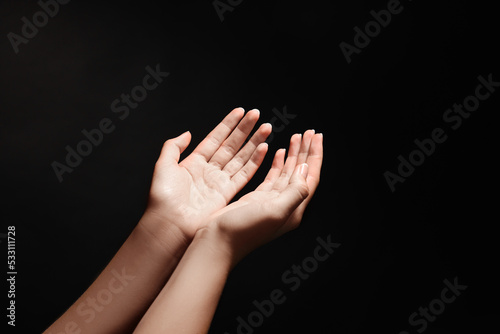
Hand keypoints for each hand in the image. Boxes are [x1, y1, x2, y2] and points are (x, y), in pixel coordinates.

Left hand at [142, 108, 271, 243]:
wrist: (170, 224)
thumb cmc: (163, 197)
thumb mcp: (163, 165)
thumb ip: (173, 146)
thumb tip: (186, 133)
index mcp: (194, 162)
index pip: (215, 138)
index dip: (228, 124)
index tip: (240, 112)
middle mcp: (209, 171)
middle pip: (231, 145)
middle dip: (245, 129)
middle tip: (257, 114)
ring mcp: (219, 182)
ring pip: (241, 157)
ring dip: (254, 142)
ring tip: (266, 127)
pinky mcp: (228, 194)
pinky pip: (244, 174)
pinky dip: (255, 162)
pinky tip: (263, 148)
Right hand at [200, 130, 322, 264]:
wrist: (217, 241)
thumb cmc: (243, 230)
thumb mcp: (274, 211)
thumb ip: (294, 192)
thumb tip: (305, 168)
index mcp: (294, 208)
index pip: (310, 176)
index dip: (314, 155)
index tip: (316, 135)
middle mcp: (285, 205)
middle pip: (301, 172)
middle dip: (306, 151)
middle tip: (309, 131)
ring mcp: (271, 201)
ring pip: (287, 172)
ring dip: (293, 154)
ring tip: (297, 137)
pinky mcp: (257, 199)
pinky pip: (273, 177)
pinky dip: (278, 163)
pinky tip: (279, 152)